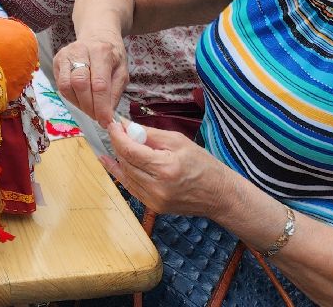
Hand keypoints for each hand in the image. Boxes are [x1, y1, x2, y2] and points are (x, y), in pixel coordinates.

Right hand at [52, 35, 129, 128]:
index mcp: (102, 51)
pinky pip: (60, 86)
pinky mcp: (57, 60)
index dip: (101, 106)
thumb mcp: (122, 72)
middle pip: (79, 84)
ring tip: (90, 108)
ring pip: (66, 86)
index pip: (99, 84)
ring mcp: (66, 54)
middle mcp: (81, 50)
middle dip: (89, 106)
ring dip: (79, 104)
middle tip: (98, 117)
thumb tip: (107, 117)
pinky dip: (72, 98)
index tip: (106, 122)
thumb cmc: (111, 55)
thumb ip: (115, 93)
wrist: (96, 35)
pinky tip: (81, 99)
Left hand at [101, 122, 232, 219]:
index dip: (117, 136)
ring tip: (118, 143)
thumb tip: (126, 125)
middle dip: (118, 144)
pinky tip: (112, 162)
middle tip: (116, 131)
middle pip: (125, 163)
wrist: (219, 195)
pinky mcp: (154, 207)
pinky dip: (122, 173)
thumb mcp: (178, 141)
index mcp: (165, 168)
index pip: (130, 151)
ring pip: (126, 176)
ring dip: (119, 158)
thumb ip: (149, 134)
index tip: (112, 124)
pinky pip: (131, 187)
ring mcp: (154, 200)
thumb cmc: (203, 164)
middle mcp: (157, 188)